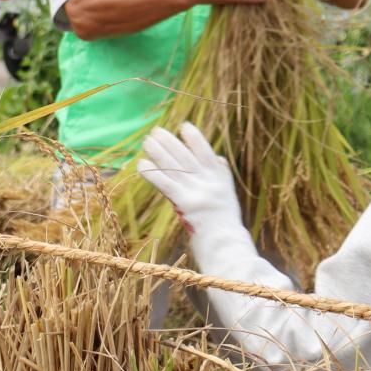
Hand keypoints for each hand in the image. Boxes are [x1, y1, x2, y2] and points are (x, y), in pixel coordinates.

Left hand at [136, 123, 257, 271]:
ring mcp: (196, 193)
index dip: (194, 138)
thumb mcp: (228, 194)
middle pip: (185, 156)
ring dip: (158, 152)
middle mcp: (208, 182)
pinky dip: (152, 173)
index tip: (183, 126)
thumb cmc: (224, 220)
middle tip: (155, 131)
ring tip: (146, 141)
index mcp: (220, 178)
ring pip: (173, 167)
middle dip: (169, 142)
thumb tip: (218, 157)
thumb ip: (222, 175)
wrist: (225, 245)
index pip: (206, 152)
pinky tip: (141, 164)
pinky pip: (165, 184)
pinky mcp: (184, 205)